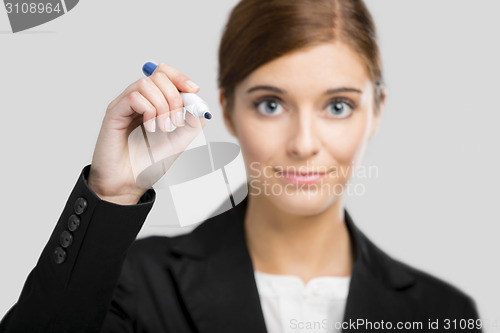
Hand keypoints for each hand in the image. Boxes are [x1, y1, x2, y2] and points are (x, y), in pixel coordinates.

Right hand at [88, 62, 206, 204]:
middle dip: (175, 97)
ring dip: (163, 105)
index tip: (194, 91)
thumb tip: (200, 105)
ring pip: (147, 84)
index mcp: (154, 103)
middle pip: (159, 76)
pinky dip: (149, 110)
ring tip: (164, 128)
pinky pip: (134, 96)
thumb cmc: (148, 164)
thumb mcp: (179, 142)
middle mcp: (139, 100)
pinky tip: (150, 129)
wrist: (128, 184)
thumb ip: (192, 123)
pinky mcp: (114, 112)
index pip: (165, 73)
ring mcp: (125, 105)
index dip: (181, 78)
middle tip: (176, 123)